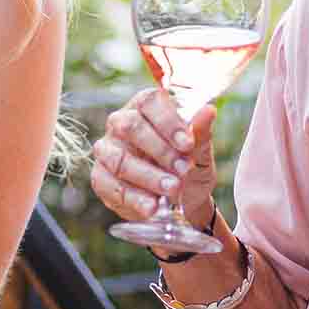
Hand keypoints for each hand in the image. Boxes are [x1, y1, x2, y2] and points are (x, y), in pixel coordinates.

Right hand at [91, 88, 217, 229]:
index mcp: (146, 107)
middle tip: (183, 170)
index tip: (187, 144)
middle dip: (160, 151)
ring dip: (148, 176)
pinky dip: (133, 198)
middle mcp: (121, 123)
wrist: (184, 203)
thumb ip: (201, 133)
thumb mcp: (201, 152)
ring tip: (172, 189)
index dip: (168, 122)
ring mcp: (107, 150)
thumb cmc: (189, 168)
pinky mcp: (100, 177)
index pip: (150, 102)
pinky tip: (151, 206)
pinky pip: (110, 186)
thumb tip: (207, 111)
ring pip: (120, 159)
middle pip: (131, 127)